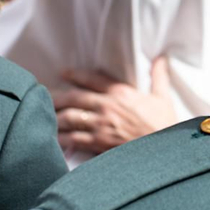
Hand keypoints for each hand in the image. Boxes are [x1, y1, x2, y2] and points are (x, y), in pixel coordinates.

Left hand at [51, 57, 176, 156]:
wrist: (164, 151)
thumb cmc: (165, 125)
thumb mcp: (163, 98)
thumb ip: (159, 76)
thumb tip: (161, 58)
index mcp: (121, 93)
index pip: (92, 79)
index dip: (75, 75)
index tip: (63, 73)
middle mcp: (107, 106)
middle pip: (74, 97)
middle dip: (57, 95)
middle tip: (44, 94)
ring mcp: (101, 126)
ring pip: (69, 117)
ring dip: (55, 116)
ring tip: (44, 115)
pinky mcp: (98, 144)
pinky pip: (73, 139)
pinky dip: (61, 138)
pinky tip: (52, 138)